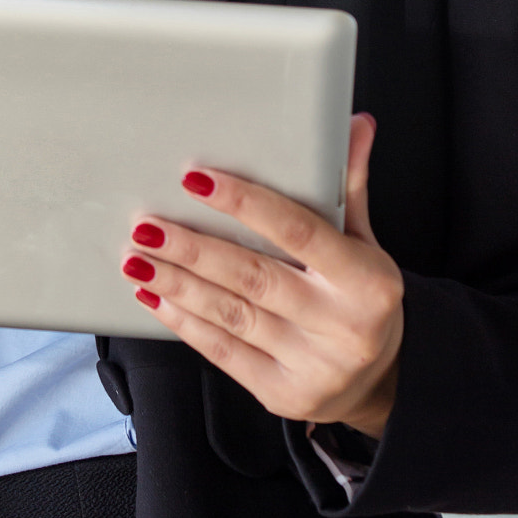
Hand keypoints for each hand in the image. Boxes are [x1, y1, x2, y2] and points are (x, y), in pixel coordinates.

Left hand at [120, 114, 402, 439]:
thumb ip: (349, 185)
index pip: (298, 232)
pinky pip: (223, 353)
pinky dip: (185, 322)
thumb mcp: (365, 241)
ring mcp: (311, 366)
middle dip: (192, 249)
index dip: (245, 204)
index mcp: (366, 281)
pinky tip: (156, 298)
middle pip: (253, 277)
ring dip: (177, 284)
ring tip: (137, 258)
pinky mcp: (281, 394)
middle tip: (147, 224)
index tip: (197, 180)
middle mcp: (341, 326)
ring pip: (231, 315)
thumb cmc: (363, 298)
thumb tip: (355, 123)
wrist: (380, 380)